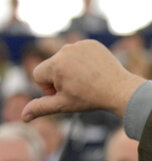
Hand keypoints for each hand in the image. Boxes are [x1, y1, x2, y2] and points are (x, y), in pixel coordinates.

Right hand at [22, 39, 145, 121]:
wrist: (120, 90)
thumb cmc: (91, 99)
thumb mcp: (63, 105)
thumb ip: (41, 107)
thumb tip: (23, 116)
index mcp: (55, 64)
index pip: (38, 75)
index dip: (49, 88)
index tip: (66, 93)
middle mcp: (65, 50)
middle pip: (52, 67)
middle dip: (60, 79)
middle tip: (79, 88)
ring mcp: (80, 45)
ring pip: (66, 59)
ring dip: (72, 70)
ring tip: (88, 80)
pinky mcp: (92, 43)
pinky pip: (80, 53)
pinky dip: (84, 61)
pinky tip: (95, 71)